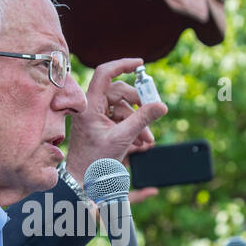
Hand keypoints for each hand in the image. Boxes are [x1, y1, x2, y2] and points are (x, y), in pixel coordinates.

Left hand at [64, 58, 167, 182]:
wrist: (84, 182)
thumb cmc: (95, 162)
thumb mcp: (122, 138)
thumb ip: (142, 120)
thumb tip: (161, 106)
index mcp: (90, 106)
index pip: (104, 73)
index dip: (122, 65)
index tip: (140, 64)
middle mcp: (92, 107)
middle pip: (120, 92)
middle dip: (138, 105)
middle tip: (151, 116)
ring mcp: (97, 116)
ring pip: (123, 107)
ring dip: (138, 121)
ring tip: (146, 140)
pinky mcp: (102, 126)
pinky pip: (121, 119)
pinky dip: (132, 128)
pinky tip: (140, 142)